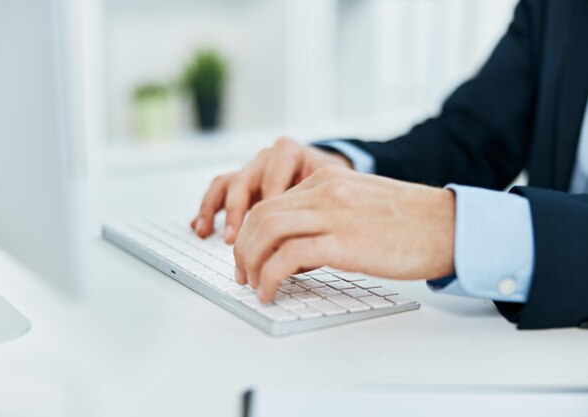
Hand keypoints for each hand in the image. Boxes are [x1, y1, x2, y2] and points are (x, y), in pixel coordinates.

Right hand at [191, 137, 352, 242]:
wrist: (331, 175)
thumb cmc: (332, 186)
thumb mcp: (330, 191)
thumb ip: (313, 209)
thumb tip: (298, 247)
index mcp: (290, 153)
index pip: (273, 179)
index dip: (266, 206)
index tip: (266, 231)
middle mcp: (267, 158)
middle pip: (244, 180)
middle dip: (237, 211)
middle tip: (233, 238)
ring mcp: (252, 169)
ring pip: (226, 183)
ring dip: (214, 209)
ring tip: (205, 232)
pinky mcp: (242, 183)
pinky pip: (219, 191)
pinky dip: (209, 209)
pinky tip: (199, 228)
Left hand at [233, 166, 455, 301]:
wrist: (447, 226)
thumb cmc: (408, 223)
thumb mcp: (357, 206)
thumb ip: (323, 217)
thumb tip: (292, 253)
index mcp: (326, 179)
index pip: (270, 201)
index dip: (251, 233)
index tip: (250, 256)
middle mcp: (324, 191)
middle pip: (261, 214)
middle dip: (244, 248)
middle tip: (243, 274)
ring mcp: (334, 214)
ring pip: (268, 230)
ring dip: (251, 261)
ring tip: (253, 285)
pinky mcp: (344, 242)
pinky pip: (289, 255)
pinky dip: (270, 276)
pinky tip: (270, 291)